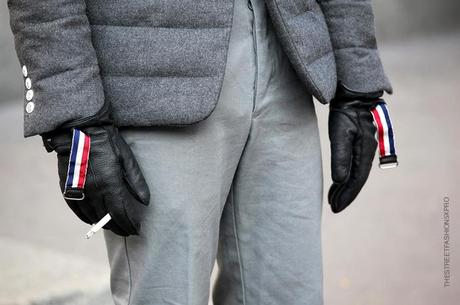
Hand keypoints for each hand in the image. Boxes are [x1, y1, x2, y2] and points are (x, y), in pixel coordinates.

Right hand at [42, 108, 149, 235]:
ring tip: (113, 226)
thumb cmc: (107, 142)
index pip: (121, 213)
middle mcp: (93, 191)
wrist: (78, 129)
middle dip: (119, 227)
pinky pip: (76, 209)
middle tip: (127, 231)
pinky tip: (92, 220)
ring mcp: (78, 190)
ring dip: (103, 224)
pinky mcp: (67, 187)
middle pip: (107, 218)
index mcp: (110, 184)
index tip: (137, 230)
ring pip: (91, 216)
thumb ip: (136, 182)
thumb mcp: (127, 159)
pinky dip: (85, 217)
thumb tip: (146, 202)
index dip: (130, 224)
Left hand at [327, 84, 381, 212]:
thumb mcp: (340, 133)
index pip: (356, 181)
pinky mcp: (358, 145)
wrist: (354, 95)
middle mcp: (367, 153)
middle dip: (345, 195)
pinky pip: (353, 166)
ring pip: (355, 174)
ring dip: (345, 188)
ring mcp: (364, 149)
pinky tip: (339, 182)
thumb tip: (339, 180)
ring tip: (333, 199)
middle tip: (333, 207)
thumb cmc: (346, 112)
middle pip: (356, 180)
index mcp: (365, 152)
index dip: (346, 196)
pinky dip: (345, 177)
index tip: (335, 208)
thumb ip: (340, 156)